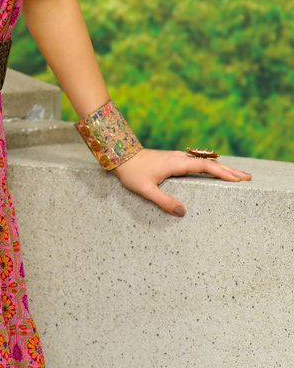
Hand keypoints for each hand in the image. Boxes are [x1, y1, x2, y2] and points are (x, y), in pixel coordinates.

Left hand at [112, 148, 251, 216]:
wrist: (120, 155)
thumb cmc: (131, 173)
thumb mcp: (145, 190)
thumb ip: (163, 201)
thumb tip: (183, 212)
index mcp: (176, 164)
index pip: (204, 167)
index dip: (222, 172)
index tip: (237, 179)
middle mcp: (179, 158)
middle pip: (209, 163)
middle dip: (229, 170)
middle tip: (247, 178)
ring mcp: (177, 158)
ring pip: (204, 162)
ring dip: (221, 168)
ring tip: (236, 176)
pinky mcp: (173, 160)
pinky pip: (197, 162)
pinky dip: (210, 167)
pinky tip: (214, 171)